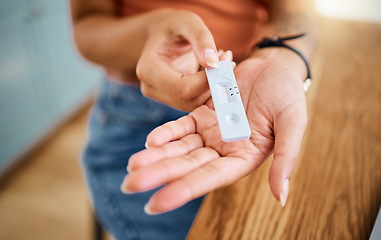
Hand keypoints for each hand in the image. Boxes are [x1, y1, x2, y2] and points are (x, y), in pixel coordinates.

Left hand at [122, 50, 306, 213]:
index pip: (209, 178)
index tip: (154, 203)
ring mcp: (210, 133)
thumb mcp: (292, 124)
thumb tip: (282, 197)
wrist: (275, 67)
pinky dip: (165, 133)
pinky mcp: (201, 114)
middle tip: (129, 186)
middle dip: (159, 175)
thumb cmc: (288, 95)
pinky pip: (180, 126)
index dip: (183, 190)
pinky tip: (149, 142)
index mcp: (243, 157)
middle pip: (187, 166)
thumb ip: (286, 158)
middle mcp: (223, 150)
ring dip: (156, 157)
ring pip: (179, 148)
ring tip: (131, 167)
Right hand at [136, 10, 220, 110]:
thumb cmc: (173, 26)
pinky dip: (210, 88)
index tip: (225, 61)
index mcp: (148, 69)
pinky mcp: (172, 99)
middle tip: (228, 60)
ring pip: (194, 104)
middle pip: (189, 100)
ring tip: (222, 61)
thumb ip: (201, 38)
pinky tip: (214, 69)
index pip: (182, 88)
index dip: (207, 80)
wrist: (162, 35)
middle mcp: (151, 87)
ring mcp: (161, 96)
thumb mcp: (187, 22)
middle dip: (213, 84)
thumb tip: (213, 63)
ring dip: (214, 86)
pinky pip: (195, 100)